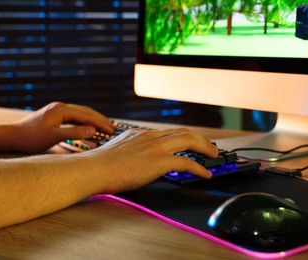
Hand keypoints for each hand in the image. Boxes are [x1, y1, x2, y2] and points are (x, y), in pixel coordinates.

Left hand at [13, 102, 115, 152]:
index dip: (100, 123)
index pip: (86, 116)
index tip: (111, 131)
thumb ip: (75, 132)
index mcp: (61, 110)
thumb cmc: (31, 138)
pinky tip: (88, 126)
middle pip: (85, 111)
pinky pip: (74, 117)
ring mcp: (56, 110)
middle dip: (100, 120)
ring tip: (105, 126)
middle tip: (113, 128)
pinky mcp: (53, 116)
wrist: (11, 136)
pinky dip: (84, 121)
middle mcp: (60, 107)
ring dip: (93, 120)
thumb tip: (93, 130)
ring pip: (80, 113)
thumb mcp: (54, 136)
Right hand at [83, 128, 218, 193]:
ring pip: (188, 141)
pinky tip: (205, 174)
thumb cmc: (100, 164)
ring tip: (213, 156)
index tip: (192, 142)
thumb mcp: (118, 151)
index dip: (185, 136)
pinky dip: (199, 168)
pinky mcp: (158, 161)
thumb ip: (131, 151)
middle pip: (183, 132)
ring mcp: (155, 147)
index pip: (169, 132)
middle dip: (200, 139)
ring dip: (204, 148)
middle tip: (210, 147)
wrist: (93, 169)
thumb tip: (136, 161)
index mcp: (141, 134)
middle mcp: (150, 137)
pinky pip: (186, 162)